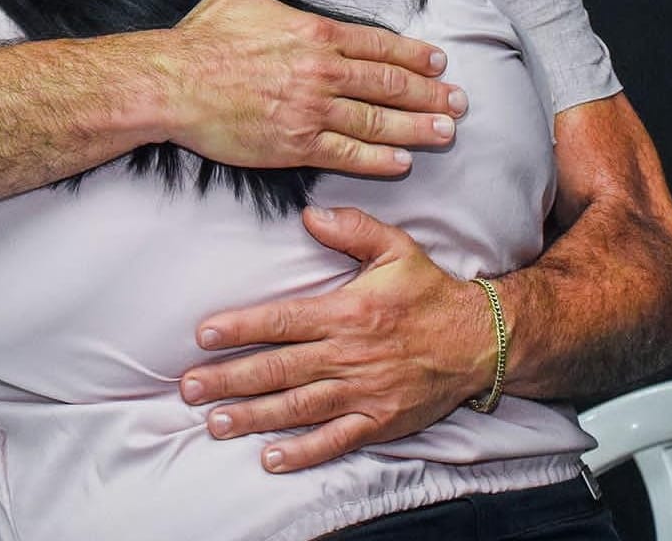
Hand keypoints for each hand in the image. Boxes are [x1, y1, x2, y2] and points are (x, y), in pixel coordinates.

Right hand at [170, 0, 466, 176]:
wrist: (173, 83)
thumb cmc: (206, 38)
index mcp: (315, 33)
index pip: (378, 46)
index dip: (413, 56)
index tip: (438, 63)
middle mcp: (322, 72)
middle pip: (389, 84)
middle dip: (429, 94)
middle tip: (459, 101)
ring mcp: (311, 111)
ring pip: (378, 121)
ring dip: (417, 127)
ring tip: (446, 131)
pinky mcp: (295, 145)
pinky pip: (348, 154)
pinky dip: (379, 159)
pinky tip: (403, 161)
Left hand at [180, 206, 489, 471]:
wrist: (481, 341)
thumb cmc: (430, 292)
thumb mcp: (395, 248)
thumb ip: (351, 229)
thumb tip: (310, 214)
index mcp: (346, 312)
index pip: (282, 320)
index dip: (241, 328)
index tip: (204, 335)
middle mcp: (348, 355)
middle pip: (278, 369)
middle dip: (229, 379)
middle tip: (190, 387)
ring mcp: (362, 392)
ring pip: (297, 407)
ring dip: (253, 416)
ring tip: (215, 422)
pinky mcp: (379, 421)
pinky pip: (335, 440)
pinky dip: (303, 451)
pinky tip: (272, 457)